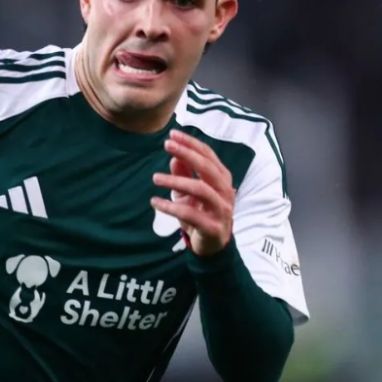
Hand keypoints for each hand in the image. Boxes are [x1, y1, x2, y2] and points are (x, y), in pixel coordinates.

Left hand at [151, 129, 235, 255]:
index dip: (191, 144)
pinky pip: (190, 214)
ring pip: (200, 189)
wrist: (213, 246)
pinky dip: (170, 207)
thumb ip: (184, 174)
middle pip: (207, 168)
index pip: (208, 155)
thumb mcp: (189, 192)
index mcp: (222, 179)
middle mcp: (225, 191)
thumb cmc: (201, 213)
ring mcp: (221, 209)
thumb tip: (174, 157)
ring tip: (155, 178)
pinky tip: (155, 202)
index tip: (172, 135)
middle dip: (187, 154)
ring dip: (176, 181)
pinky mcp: (213, 227)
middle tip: (167, 145)